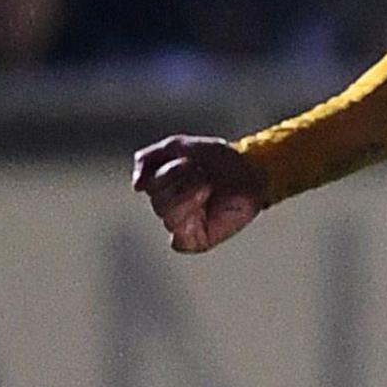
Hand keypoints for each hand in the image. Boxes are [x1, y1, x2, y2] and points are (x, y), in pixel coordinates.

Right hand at [132, 135, 269, 254]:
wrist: (249, 171)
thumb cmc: (218, 159)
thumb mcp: (179, 146)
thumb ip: (149, 159)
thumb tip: (137, 187)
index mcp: (160, 184)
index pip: (147, 183)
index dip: (168, 170)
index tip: (191, 161)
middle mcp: (167, 205)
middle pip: (157, 199)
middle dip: (181, 180)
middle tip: (203, 174)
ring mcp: (179, 224)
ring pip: (166, 214)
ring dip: (188, 195)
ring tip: (207, 187)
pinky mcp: (192, 241)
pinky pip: (177, 238)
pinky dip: (189, 219)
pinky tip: (203, 209)